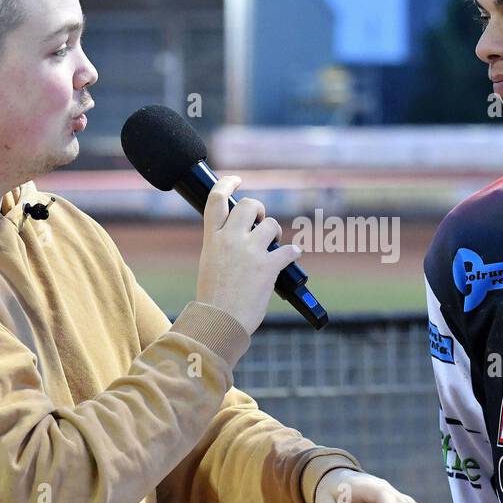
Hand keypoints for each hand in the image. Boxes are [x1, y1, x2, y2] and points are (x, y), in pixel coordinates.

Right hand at [195, 175, 301, 334]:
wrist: (219, 322)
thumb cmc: (214, 299)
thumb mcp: (210, 264)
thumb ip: (222, 246)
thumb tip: (240, 237)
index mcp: (213, 239)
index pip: (217, 200)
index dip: (227, 184)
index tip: (236, 180)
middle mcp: (231, 240)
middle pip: (249, 206)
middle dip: (259, 210)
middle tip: (261, 221)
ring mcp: (250, 252)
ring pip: (271, 225)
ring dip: (275, 234)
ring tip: (272, 247)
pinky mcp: (268, 266)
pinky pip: (289, 249)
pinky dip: (293, 252)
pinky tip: (292, 255)